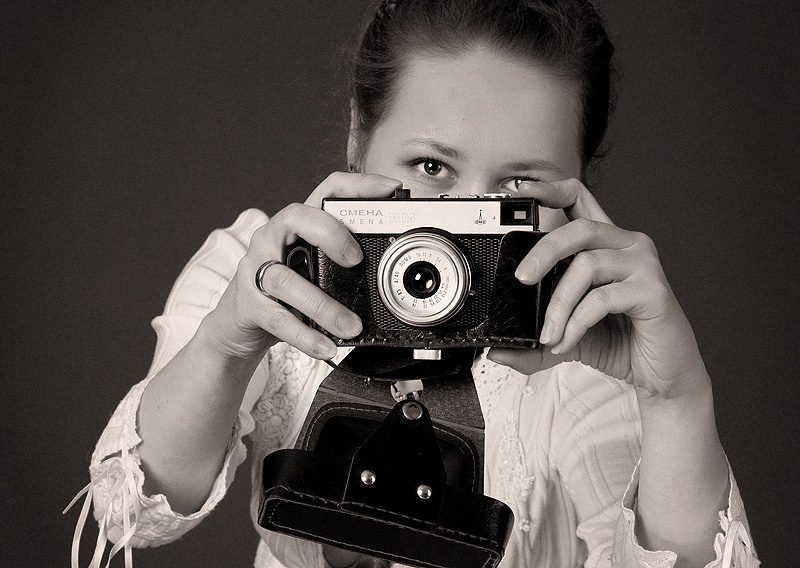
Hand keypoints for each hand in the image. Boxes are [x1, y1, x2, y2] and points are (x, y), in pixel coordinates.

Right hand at [199, 172, 402, 362]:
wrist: (239, 323)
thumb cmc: (285, 291)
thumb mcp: (316, 268)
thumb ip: (344, 261)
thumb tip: (392, 267)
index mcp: (297, 225)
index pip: (326, 190)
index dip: (359, 185)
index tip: (390, 191)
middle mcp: (273, 238)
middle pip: (297, 218)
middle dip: (329, 234)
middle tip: (356, 260)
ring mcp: (257, 269)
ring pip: (287, 280)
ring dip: (323, 306)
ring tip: (351, 326)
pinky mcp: (249, 303)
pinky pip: (278, 319)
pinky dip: (305, 335)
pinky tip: (325, 346)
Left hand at [488, 178, 707, 399]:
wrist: (662, 375)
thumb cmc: (621, 342)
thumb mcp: (567, 336)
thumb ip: (534, 340)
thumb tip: (497, 351)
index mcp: (605, 245)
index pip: (580, 200)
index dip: (550, 190)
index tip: (521, 190)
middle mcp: (626, 246)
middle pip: (580, 229)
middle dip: (543, 253)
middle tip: (522, 280)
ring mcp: (643, 266)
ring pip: (588, 265)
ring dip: (559, 303)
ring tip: (548, 335)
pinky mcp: (653, 291)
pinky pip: (603, 298)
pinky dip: (576, 322)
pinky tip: (566, 341)